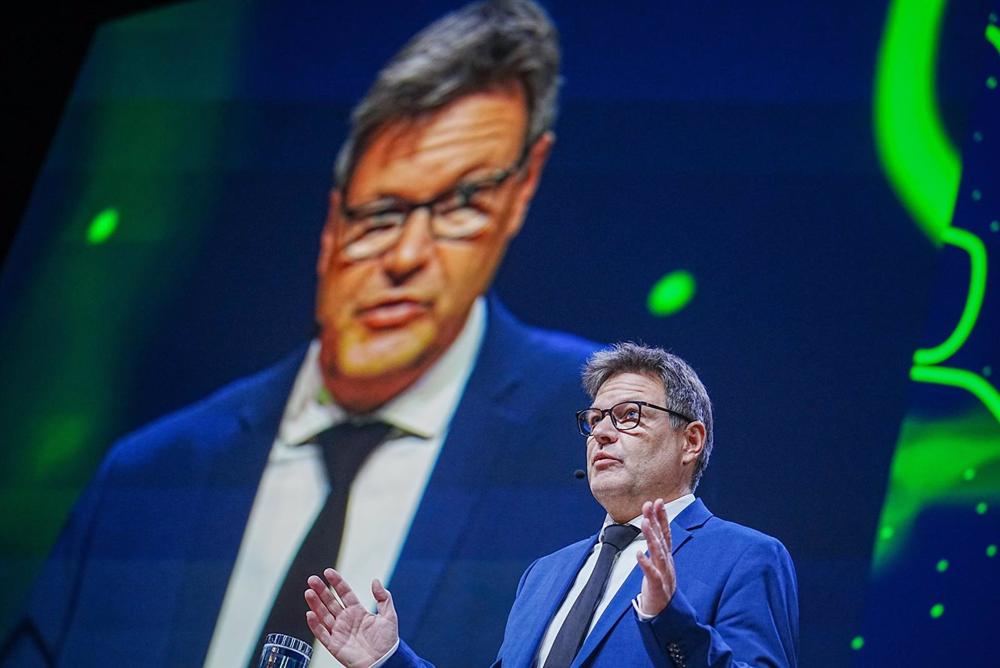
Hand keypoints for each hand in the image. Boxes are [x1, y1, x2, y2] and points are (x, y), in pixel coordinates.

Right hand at [304, 568, 398, 667]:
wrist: (386, 662)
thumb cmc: (388, 642)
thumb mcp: (389, 616)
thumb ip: (383, 598)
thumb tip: (375, 580)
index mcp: (358, 612)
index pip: (344, 593)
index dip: (337, 583)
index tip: (328, 572)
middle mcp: (346, 620)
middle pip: (330, 602)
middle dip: (321, 590)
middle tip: (312, 579)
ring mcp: (339, 632)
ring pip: (323, 615)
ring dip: (315, 604)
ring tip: (308, 592)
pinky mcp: (334, 645)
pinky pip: (322, 634)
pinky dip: (315, 625)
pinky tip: (310, 614)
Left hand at [636, 498, 676, 615]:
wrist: (665, 614)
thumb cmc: (660, 587)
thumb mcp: (659, 564)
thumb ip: (657, 548)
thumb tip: (651, 529)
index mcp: (667, 557)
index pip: (665, 533)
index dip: (662, 517)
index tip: (657, 501)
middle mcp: (667, 563)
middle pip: (662, 538)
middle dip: (656, 520)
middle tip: (649, 504)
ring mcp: (664, 574)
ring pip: (658, 553)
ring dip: (652, 537)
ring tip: (645, 523)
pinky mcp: (657, 587)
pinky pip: (652, 574)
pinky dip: (646, 563)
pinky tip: (639, 553)